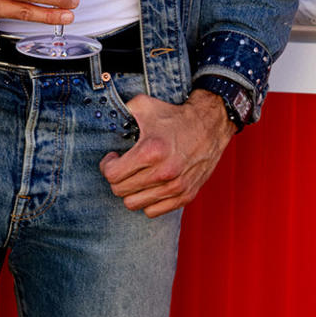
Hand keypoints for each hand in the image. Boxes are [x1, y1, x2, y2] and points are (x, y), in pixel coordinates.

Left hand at [99, 89, 233, 217]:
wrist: (209, 125)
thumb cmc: (174, 116)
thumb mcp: (145, 105)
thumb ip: (122, 110)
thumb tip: (106, 114)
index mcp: (151, 151)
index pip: (113, 175)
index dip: (107, 165)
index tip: (113, 158)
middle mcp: (163, 172)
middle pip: (120, 191)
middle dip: (117, 178)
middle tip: (123, 166)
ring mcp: (175, 187)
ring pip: (134, 204)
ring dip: (131, 191)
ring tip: (136, 176)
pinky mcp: (185, 195)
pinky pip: (153, 211)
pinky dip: (147, 201)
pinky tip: (150, 185)